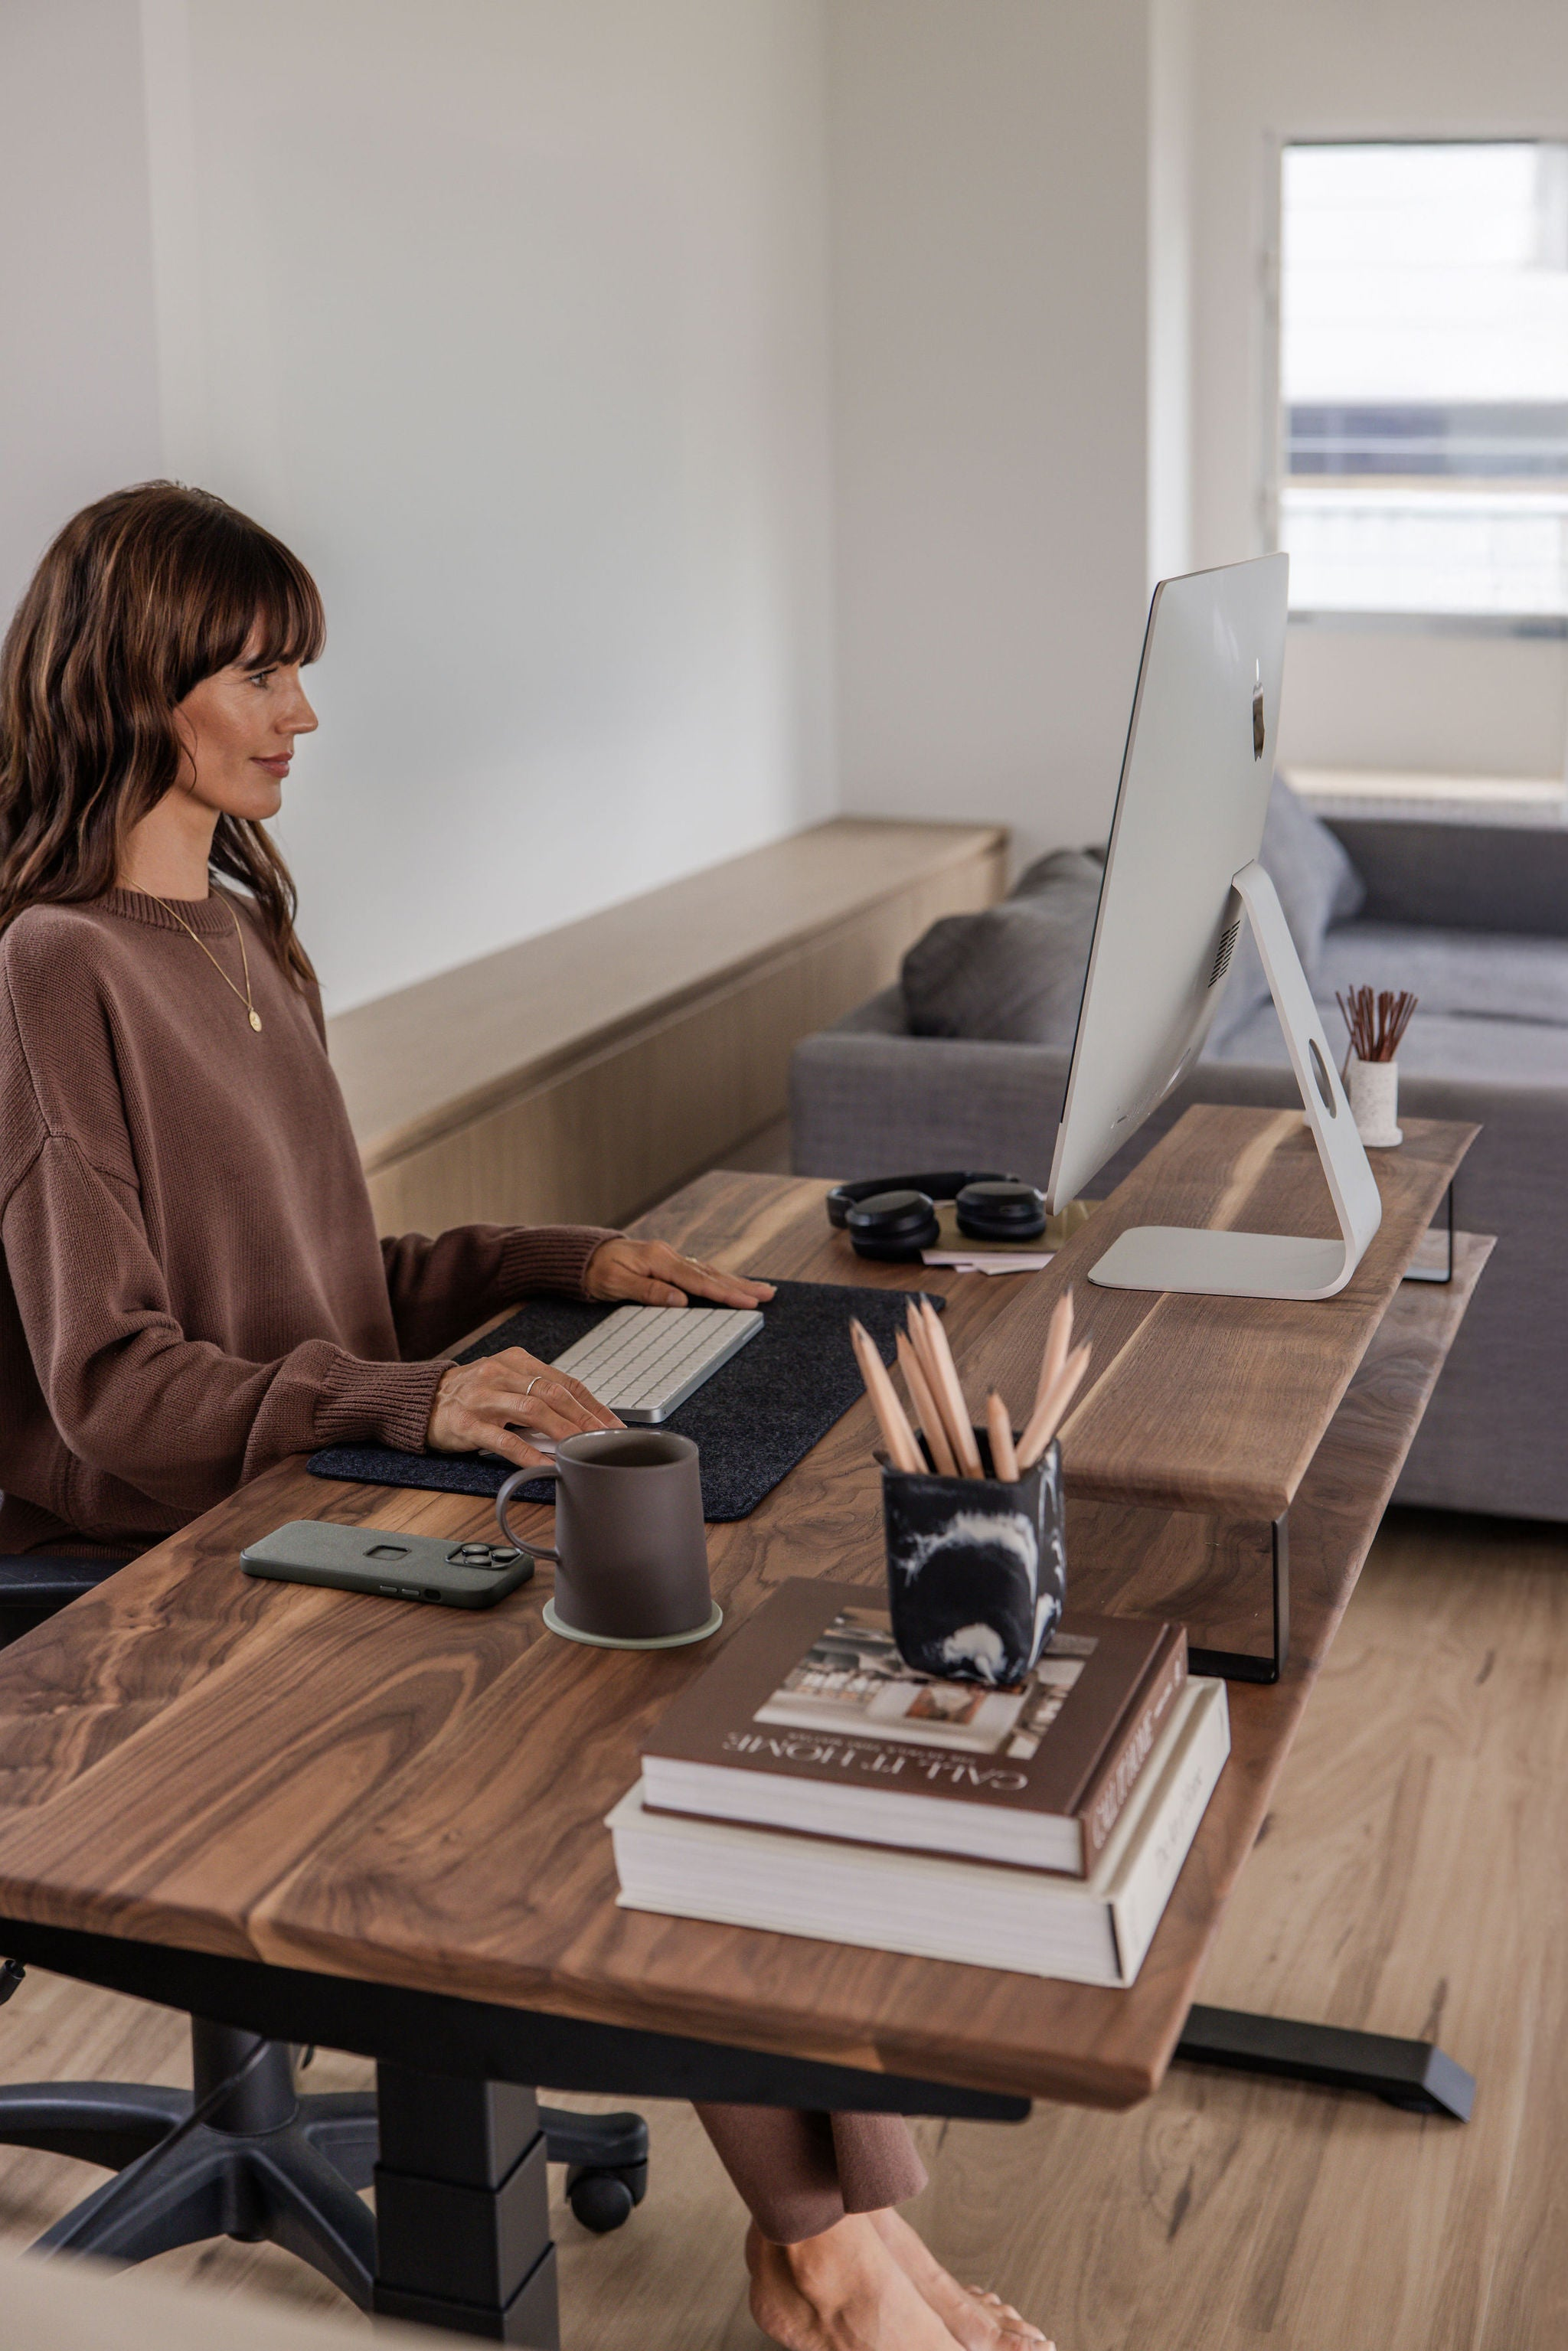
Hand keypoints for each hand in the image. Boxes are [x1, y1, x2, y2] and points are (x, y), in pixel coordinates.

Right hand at [426, 1346, 621, 1470]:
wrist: (422, 1400)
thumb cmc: (470, 1394)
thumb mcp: (506, 1383)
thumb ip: (538, 1394)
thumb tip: (580, 1418)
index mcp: (516, 1362)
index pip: (564, 1381)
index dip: (592, 1404)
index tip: (612, 1425)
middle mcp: (500, 1374)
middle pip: (553, 1394)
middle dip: (584, 1418)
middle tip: (605, 1440)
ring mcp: (482, 1398)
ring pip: (532, 1411)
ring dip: (562, 1432)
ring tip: (582, 1449)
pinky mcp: (466, 1424)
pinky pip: (503, 1440)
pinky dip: (528, 1453)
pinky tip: (545, 1465)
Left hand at [584, 1238, 775, 1310]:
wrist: (586, 1256)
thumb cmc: (599, 1271)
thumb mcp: (617, 1284)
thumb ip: (649, 1292)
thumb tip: (681, 1301)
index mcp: (659, 1260)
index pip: (698, 1281)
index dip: (724, 1293)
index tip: (747, 1301)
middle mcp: (670, 1256)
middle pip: (712, 1274)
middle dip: (742, 1285)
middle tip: (769, 1294)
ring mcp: (672, 1258)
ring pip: (710, 1272)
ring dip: (736, 1281)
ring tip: (761, 1289)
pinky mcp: (670, 1264)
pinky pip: (701, 1272)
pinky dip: (720, 1279)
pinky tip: (733, 1284)